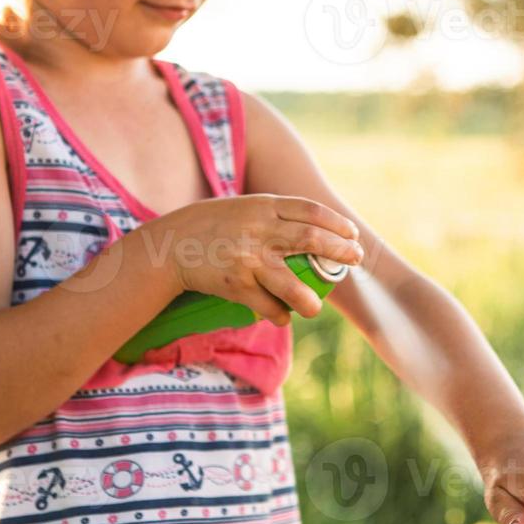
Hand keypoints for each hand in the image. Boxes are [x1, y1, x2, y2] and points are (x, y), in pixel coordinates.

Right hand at [154, 194, 363, 324]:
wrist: (168, 246)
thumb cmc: (210, 226)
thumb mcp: (242, 209)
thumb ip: (273, 216)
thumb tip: (313, 233)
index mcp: (262, 206)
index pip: (310, 211)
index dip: (337, 223)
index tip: (352, 234)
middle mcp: (258, 230)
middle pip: (311, 240)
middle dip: (340, 251)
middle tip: (355, 260)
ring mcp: (247, 258)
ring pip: (292, 283)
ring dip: (310, 300)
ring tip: (316, 307)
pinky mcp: (236, 284)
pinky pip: (268, 305)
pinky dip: (280, 315)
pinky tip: (284, 317)